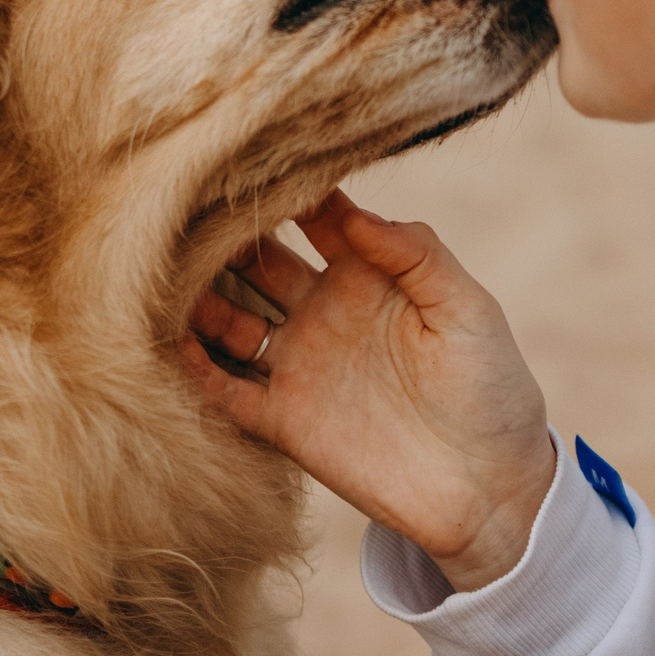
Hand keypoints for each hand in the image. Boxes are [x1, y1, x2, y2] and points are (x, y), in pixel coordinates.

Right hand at [180, 189, 558, 590]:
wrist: (489, 491)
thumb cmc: (493, 390)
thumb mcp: (469, 310)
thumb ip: (416, 255)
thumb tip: (351, 211)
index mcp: (368, 276)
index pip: (316, 216)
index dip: (286, 190)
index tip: (250, 163)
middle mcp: (324, 311)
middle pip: (260, 263)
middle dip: (226, 239)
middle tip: (187, 213)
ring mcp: (300, 365)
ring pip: (231, 319)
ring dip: (200, 299)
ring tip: (162, 275)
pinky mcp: (284, 421)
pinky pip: (225, 390)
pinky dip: (194, 368)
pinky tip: (166, 344)